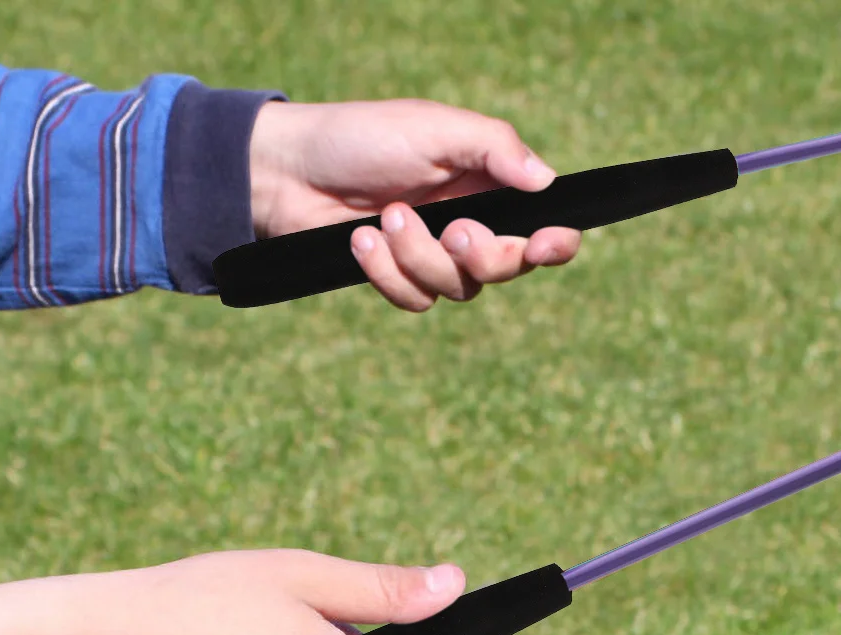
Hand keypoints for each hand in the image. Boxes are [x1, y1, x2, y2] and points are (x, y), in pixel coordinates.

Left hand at [248, 98, 581, 311]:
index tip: (544, 245)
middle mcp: (470, 224)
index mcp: (488, 185)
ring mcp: (435, 257)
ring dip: (419, 255)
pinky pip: (416, 300)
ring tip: (385, 217)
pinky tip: (359, 240)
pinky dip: (387, 273)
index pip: (542, 225)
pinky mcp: (402, 279)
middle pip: (508, 267)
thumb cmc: (361, 138)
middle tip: (452, 229)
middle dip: (482, 255)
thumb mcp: (433, 128)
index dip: (554, 243)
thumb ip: (494, 147)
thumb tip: (547, 180)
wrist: (287, 171)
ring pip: (458, 289)